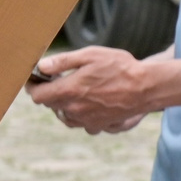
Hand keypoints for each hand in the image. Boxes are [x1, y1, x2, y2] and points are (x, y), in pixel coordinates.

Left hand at [27, 45, 168, 130]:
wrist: (147, 88)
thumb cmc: (120, 68)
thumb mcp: (90, 55)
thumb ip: (63, 62)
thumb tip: (40, 66)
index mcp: (69, 90)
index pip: (37, 96)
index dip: (33, 87)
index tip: (35, 79)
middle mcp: (75, 109)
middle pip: (50, 105)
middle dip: (50, 92)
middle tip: (59, 79)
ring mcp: (87, 120)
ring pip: (64, 116)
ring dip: (64, 105)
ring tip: (74, 93)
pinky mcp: (99, 125)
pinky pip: (82, 124)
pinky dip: (80, 116)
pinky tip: (88, 105)